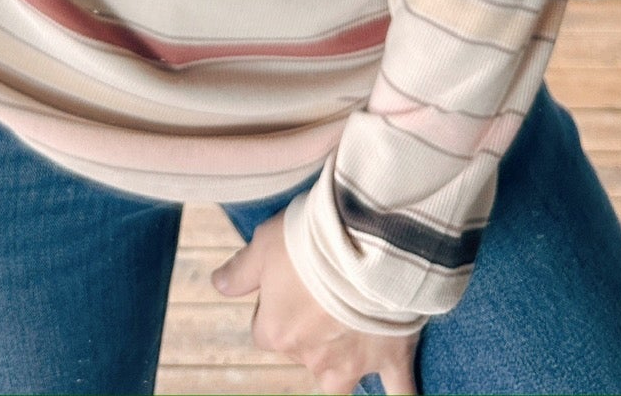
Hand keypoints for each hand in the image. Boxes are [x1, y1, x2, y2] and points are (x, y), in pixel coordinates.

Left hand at [211, 207, 420, 395]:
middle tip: (327, 288)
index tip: (291, 277)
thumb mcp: (263, 244)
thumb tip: (218, 284)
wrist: (368, 244)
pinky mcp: (390, 358)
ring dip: (343, 365)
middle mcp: (311, 358)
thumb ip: (240, 271)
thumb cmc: (310, 241)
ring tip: (353, 337)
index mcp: (276, 332)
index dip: (277, 302)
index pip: (266, 328)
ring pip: (340, 380)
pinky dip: (402, 395)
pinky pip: (399, 391)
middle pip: (303, 352)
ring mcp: (352, 363)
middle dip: (312, 328)